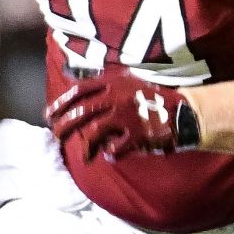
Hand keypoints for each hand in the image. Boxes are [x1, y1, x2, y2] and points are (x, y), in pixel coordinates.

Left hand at [45, 69, 198, 161]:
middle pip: (81, 112)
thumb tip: (69, 78)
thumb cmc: (153, 97)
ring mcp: (127, 115)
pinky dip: (109, 153)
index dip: (61, 103)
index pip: (79, 90)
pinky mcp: (138, 134)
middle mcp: (117, 96)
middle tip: (56, 135)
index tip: (49, 114)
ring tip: (82, 155)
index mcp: (114, 82)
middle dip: (64, 125)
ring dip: (84, 146)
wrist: (184, 111)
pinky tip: (109, 155)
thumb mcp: (127, 80)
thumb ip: (102, 82)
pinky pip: (115, 148)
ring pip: (93, 131)